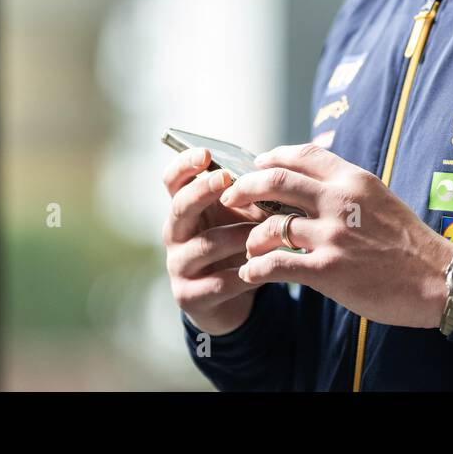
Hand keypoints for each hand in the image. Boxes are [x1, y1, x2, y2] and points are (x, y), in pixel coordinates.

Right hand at [162, 148, 270, 335]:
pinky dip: (243, 274)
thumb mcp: (242, 217)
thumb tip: (280, 173)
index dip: (184, 165)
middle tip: (226, 179)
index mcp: (186, 208)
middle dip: (203, 191)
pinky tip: (262, 270)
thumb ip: (251, 196)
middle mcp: (176, 233)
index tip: (205, 154)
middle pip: (181, 206)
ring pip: (205, 245)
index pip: (173, 180)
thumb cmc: (238, 245)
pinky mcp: (190, 296)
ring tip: (263, 233)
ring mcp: (179, 265)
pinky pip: (217, 282)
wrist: (233, 299)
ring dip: (236, 236)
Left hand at [221, 143, 452, 328]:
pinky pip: (275, 265)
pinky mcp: (328, 270)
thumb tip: (313, 182)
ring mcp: (333, 235)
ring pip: (270, 226)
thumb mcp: (380, 198)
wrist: (437, 279)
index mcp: (354, 179)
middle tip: (230, 198)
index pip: (303, 154)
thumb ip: (347, 188)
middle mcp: (340, 201)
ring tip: (249, 248)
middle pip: (275, 181)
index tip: (256, 166)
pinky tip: (252, 274)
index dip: (272, 157)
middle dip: (244, 188)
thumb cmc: (409, 243)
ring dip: (251, 237)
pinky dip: (256, 269)